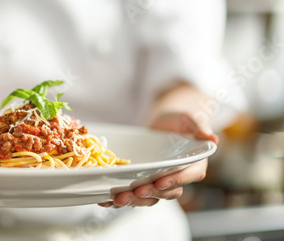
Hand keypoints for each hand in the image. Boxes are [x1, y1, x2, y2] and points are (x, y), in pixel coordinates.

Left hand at [98, 112, 217, 207]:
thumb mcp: (188, 118)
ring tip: (117, 198)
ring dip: (133, 201)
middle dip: (150, 194)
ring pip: (150, 198)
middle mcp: (177, 178)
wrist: (162, 124)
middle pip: (167, 192)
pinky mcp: (144, 183)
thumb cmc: (178, 120)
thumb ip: (199, 126)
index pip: (189, 176)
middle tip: (133, 192)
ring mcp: (159, 183)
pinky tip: (106, 200)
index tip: (159, 182)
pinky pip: (134, 195)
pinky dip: (120, 199)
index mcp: (193, 164)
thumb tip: (213, 138)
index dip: (175, 181)